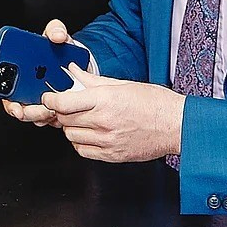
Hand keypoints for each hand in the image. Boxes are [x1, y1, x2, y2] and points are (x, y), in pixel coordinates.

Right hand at [1, 20, 96, 124]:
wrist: (75, 60)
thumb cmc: (57, 48)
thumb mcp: (56, 34)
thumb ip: (55, 29)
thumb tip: (57, 36)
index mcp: (19, 68)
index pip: (4, 85)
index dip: (6, 96)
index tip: (14, 102)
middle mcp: (23, 86)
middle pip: (17, 105)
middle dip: (26, 111)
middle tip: (39, 107)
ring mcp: (36, 99)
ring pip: (32, 115)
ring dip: (40, 115)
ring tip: (51, 110)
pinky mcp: (50, 107)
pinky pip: (47, 118)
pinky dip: (52, 118)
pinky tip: (60, 112)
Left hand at [44, 69, 185, 163]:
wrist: (176, 126)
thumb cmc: (155, 103)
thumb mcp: (123, 84)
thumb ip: (94, 80)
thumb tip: (74, 72)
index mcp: (105, 100)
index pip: (63, 103)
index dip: (51, 100)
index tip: (49, 98)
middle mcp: (103, 121)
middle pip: (65, 119)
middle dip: (62, 112)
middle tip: (69, 106)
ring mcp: (107, 141)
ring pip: (71, 135)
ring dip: (72, 127)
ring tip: (83, 119)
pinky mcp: (111, 155)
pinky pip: (83, 150)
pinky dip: (81, 142)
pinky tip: (90, 134)